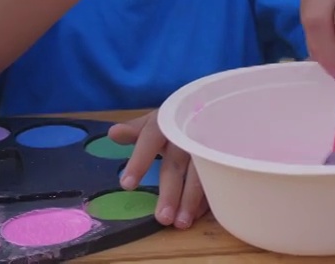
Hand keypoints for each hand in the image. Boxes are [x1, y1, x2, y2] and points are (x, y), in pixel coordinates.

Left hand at [109, 111, 207, 229]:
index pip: (151, 139)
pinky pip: (216, 178)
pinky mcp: (221, 156)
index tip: (127, 185)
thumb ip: (135, 130)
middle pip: (178, 163)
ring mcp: (207, 145)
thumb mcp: (155, 121)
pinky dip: (206, 198)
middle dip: (171, 191)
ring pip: (200, 173)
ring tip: (180, 223)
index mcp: (167, 122)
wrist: (211, 111)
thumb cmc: (176, 121)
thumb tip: (114, 133)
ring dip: (191, 200)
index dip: (140, 160)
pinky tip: (196, 215)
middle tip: (163, 218)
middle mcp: (187, 133)